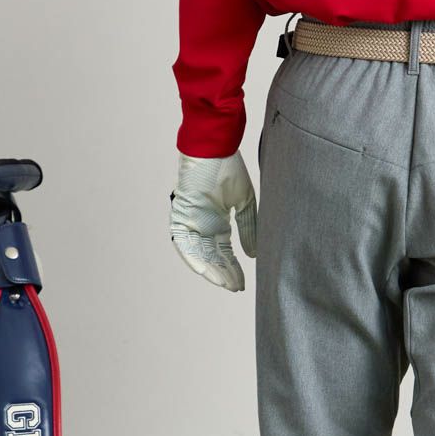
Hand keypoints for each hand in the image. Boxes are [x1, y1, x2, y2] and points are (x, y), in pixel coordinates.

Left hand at [170, 151, 256, 290]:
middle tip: (235, 287)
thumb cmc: (229, 169)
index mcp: (217, 223)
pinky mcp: (181, 216)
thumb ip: (249, 228)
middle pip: (212, 257)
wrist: (215, 148)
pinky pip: (185, 243)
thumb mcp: (245, 203)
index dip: (233, 268)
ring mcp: (191, 222)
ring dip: (211, 270)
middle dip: (223, 273)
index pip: (224, 253)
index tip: (242, 283)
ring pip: (199, 254)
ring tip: (223, 283)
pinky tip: (205, 271)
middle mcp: (203, 225)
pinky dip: (193, 258)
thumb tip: (253, 255)